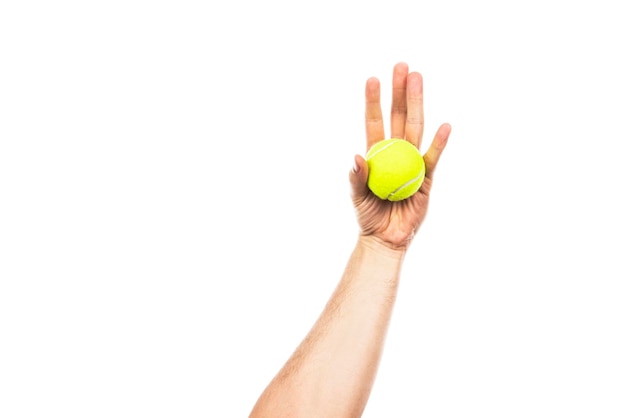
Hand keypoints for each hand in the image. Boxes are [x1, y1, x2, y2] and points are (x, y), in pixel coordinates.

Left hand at [349, 62, 450, 250]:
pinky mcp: (427, 179)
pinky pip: (433, 158)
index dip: (374, 102)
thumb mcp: (357, 197)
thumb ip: (357, 178)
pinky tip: (444, 125)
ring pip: (416, 129)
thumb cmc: (368, 216)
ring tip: (418, 79)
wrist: (385, 239)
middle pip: (399, 117)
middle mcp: (396, 153)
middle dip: (400, 92)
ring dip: (417, 104)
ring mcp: (413, 162)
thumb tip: (357, 156)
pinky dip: (438, 144)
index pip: (375, 121)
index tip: (373, 79)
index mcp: (377, 154)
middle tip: (402, 66)